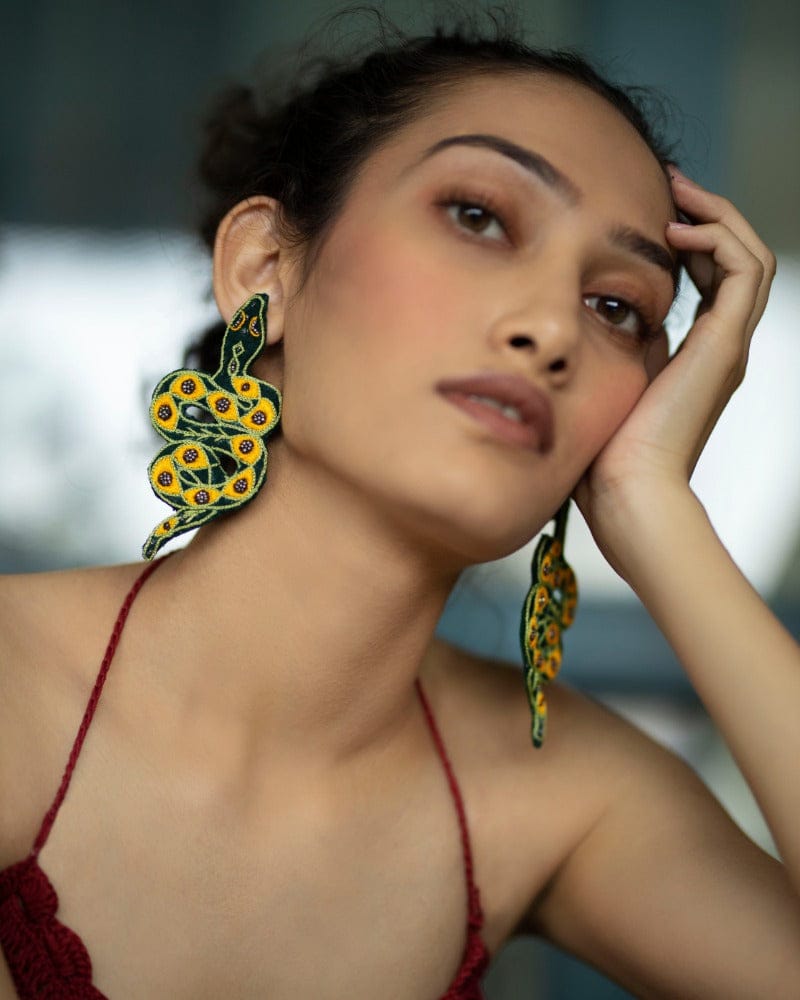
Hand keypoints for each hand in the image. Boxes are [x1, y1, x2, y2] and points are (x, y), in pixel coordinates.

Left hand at [573, 170, 776, 573]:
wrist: (625, 494)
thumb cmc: (605, 454)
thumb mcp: (607, 384)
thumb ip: (614, 349)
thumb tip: (593, 317)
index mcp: (696, 355)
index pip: (709, 278)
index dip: (686, 239)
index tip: (648, 213)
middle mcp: (720, 346)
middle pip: (734, 259)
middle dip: (704, 214)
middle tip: (668, 184)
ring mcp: (728, 345)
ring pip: (750, 255)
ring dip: (716, 215)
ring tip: (676, 193)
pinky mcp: (725, 345)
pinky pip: (745, 270)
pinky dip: (718, 238)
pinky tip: (675, 230)